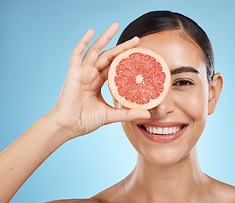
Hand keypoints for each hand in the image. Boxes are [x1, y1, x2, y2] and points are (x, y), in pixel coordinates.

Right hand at [47, 23, 149, 138]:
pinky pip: (77, 54)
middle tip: (137, 39)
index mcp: (99, 82)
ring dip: (105, 37)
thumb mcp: (111, 115)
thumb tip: (148, 115)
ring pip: (95, 50)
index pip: (115, 66)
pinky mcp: (73, 72)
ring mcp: (82, 72)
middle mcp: (91, 75)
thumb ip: (128, 113)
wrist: (68, 126)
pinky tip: (91, 32)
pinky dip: (83, 42)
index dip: (126, 60)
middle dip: (122, 46)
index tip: (140, 55)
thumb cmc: (86, 120)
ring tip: (116, 25)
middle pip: (108, 55)